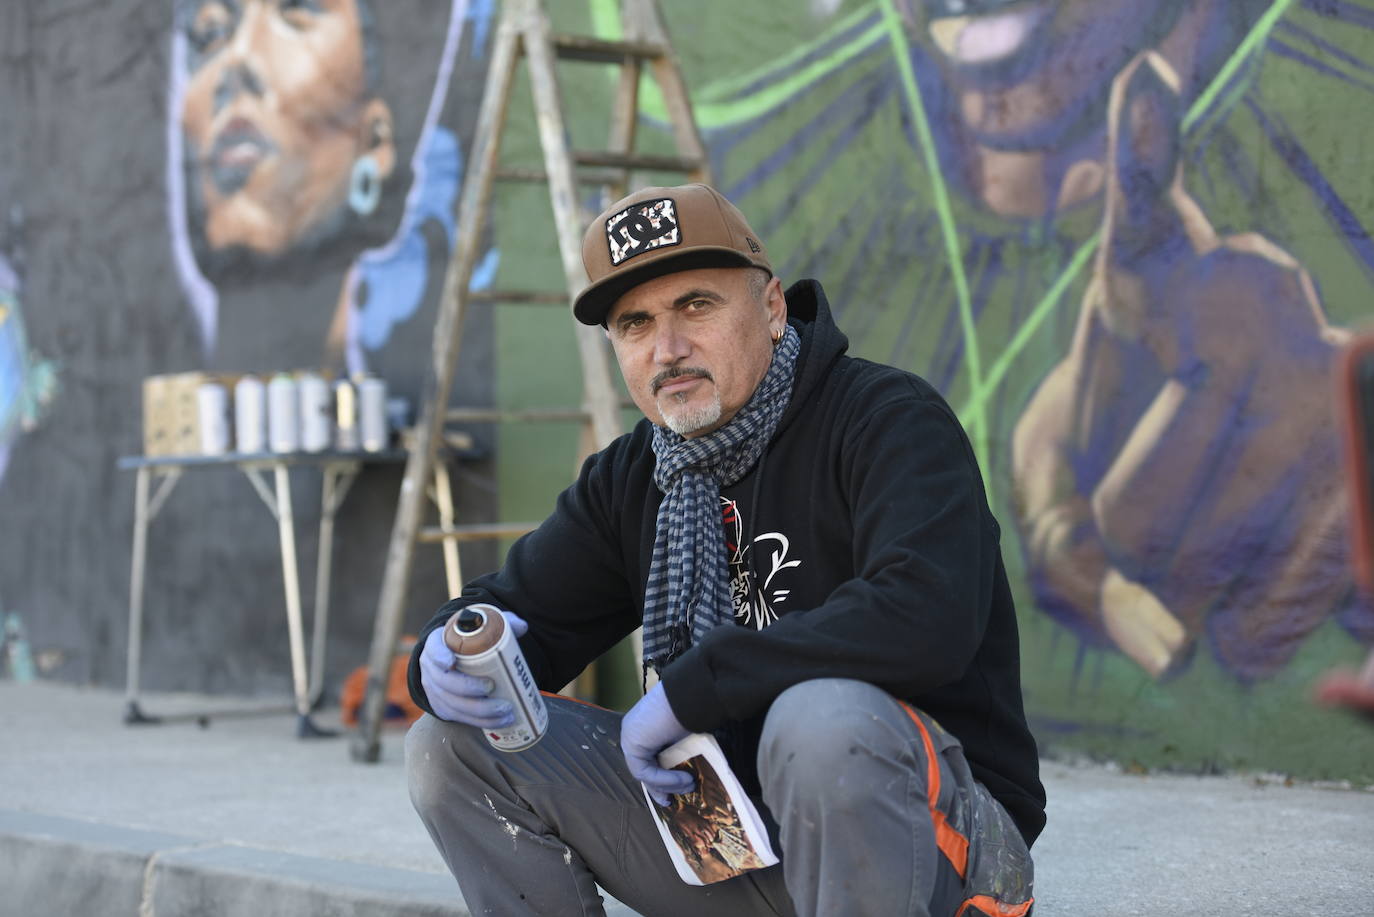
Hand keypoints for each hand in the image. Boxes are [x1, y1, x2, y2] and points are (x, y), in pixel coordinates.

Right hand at [418, 610, 528, 726]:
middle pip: (445, 682)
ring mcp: (434, 690)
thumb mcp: (481, 627)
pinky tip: (499, 721)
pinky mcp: (442, 707)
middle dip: (469, 688)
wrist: (454, 656)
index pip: (434, 648)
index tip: (451, 661)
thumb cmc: (469, 640)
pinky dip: (480, 722)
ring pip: (453, 704)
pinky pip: (459, 717)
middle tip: (492, 687)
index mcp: (437, 643)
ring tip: (506, 710)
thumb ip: (500, 623)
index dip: (439, 656)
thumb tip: (521, 627)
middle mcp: (431, 668)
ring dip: (480, 711)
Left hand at [620, 682, 692, 805]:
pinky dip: (663, 779)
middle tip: (670, 801)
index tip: (670, 793)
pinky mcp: (632, 743)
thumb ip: (678, 753)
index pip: (646, 759)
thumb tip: (687, 775)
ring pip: (643, 772)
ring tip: (689, 786)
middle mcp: (633, 731)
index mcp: (644, 726)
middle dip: (657, 788)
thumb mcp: (685, 737)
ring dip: (666, 784)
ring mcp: (630, 736)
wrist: (690, 695)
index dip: (658, 778)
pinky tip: (683, 779)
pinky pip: (644, 770)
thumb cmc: (693, 710)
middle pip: (642, 768)